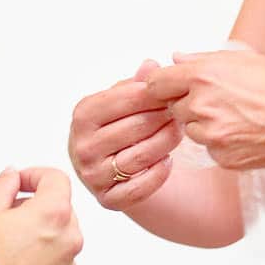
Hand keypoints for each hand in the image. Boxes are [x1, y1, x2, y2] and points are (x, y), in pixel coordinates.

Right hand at [0, 167, 83, 264]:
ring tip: (7, 246)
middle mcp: (69, 239)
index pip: (56, 178)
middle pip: (59, 209)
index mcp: (54, 214)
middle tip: (4, 216)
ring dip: (39, 235)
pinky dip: (40, 261)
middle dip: (35, 207)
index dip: (34, 176)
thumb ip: (2, 186)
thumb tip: (12, 176)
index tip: (17, 183)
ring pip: (58, 239)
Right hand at [68, 60, 181, 209]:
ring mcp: (93, 175)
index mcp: (83, 116)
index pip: (124, 98)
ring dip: (166, 142)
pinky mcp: (108, 200)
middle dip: (164, 116)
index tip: (173, 90)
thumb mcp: (123, 101)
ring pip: (141, 156)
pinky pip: (140, 187)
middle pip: (135, 127)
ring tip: (179, 131)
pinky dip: (159, 173)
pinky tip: (168, 160)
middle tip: (183, 111)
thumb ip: (136, 83)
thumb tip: (151, 65)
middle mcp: (82, 147)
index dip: (153, 93)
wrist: (110, 167)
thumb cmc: (118, 126)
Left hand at [144, 50, 264, 174]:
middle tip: (219, 100)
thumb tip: (176, 58)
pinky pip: (209, 148)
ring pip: (191, 130)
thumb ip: (201, 59)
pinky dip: (221, 142)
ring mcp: (210, 134)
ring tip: (236, 116)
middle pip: (173, 108)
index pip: (156, 83)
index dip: (163, 85)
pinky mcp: (220, 156)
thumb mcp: (242, 58)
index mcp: (201, 76)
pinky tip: (244, 132)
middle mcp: (200, 105)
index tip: (171, 87)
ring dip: (204, 124)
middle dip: (188, 104)